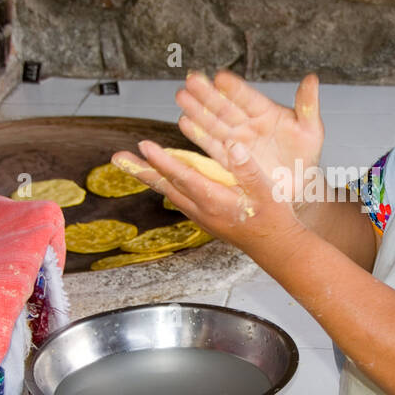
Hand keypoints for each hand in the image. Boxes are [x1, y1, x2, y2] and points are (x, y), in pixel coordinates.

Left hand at [110, 139, 306, 263]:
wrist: (276, 248)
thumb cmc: (274, 219)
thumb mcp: (268, 190)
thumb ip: (248, 168)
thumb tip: (233, 146)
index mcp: (216, 200)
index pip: (183, 177)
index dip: (163, 161)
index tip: (144, 146)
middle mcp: (203, 210)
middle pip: (166, 186)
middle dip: (141, 170)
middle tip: (118, 157)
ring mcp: (201, 217)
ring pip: (169, 193)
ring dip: (149, 177)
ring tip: (131, 164)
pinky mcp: (205, 219)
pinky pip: (178, 199)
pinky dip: (165, 186)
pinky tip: (160, 179)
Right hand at [174, 69, 323, 212]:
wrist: (298, 187)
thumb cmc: (305, 156)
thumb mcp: (311, 131)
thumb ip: (308, 105)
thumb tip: (312, 78)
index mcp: (266, 113)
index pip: (248, 97)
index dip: (234, 88)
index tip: (220, 77)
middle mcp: (247, 124)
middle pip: (225, 106)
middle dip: (207, 94)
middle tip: (191, 80)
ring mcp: (237, 140)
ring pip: (214, 123)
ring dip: (197, 111)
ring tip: (181, 97)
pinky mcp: (229, 159)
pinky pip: (212, 146)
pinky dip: (198, 135)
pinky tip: (185, 123)